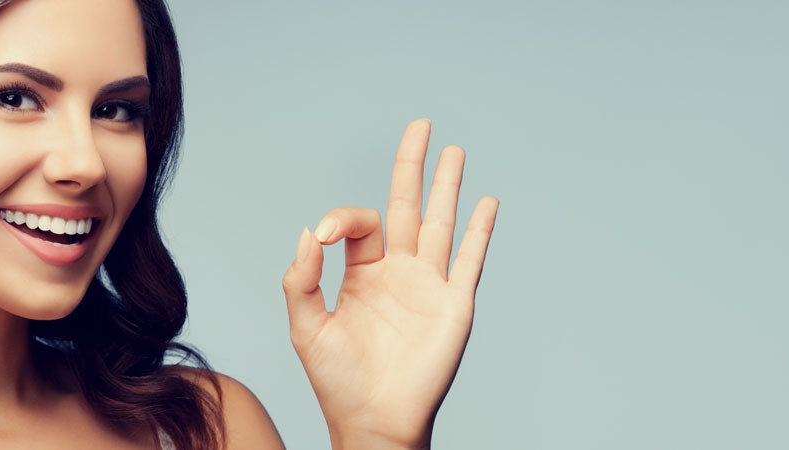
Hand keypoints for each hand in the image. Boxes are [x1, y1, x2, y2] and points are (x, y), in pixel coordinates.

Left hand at [280, 119, 498, 449]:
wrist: (373, 421)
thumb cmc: (338, 381)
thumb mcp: (305, 328)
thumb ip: (301, 279)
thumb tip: (310, 231)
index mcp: (363, 274)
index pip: (362, 223)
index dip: (343, 218)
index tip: (324, 236)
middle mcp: (399, 273)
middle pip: (409, 206)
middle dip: (413, 165)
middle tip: (420, 125)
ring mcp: (429, 286)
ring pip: (441, 224)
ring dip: (448, 186)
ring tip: (454, 150)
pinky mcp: (453, 305)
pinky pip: (469, 261)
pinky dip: (479, 232)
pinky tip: (486, 203)